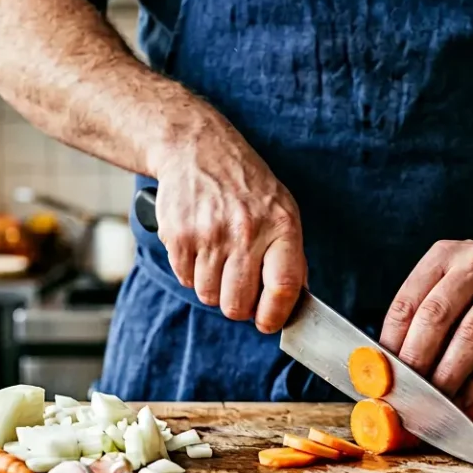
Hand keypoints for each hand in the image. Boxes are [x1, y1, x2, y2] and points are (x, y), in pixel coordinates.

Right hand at [151, 134, 306, 333]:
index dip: (274, 315)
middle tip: (238, 289)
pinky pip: (185, 279)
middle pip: (238, 304)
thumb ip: (289, 254)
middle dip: (238, 306)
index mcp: (280, 226)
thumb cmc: (244, 184)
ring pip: (209, 296)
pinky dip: (191, 272)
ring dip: (213, 287)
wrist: (197, 149)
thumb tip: (292, 300)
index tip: (268, 322)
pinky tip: (199, 247)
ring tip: (218, 259)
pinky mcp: (180, 236)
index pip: (284, 287)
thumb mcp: (282, 208)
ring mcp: (210, 234)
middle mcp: (246, 231)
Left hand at [378, 237, 472, 404]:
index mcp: (444, 255)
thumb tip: (391, 360)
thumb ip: (427, 307)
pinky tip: (465, 399)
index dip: (391, 341)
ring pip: (470, 337)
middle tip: (405, 391)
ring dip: (448, 375)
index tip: (382, 371)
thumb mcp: (455, 274)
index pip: (407, 302)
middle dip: (416, 360)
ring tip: (434, 400)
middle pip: (436, 317)